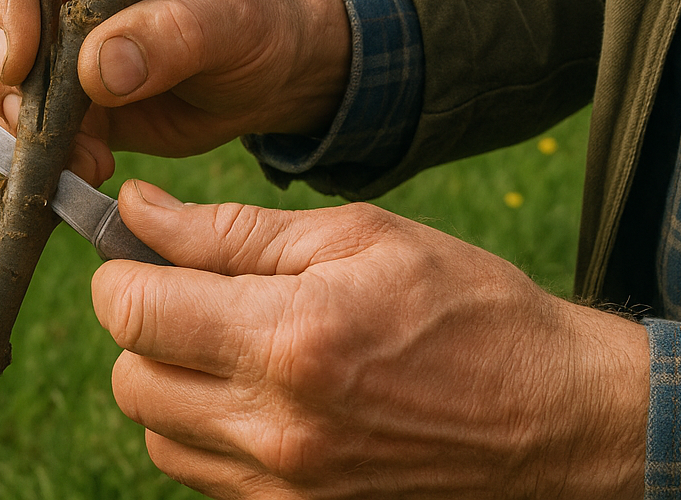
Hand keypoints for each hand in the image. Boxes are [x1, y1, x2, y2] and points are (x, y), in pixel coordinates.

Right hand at [0, 0, 351, 184]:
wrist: (262, 77)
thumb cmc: (253, 23)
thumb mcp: (232, 19)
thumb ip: (171, 34)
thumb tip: (97, 67)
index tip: (20, 62)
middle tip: (36, 122)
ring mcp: (36, 33)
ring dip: (6, 117)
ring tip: (83, 154)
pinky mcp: (40, 91)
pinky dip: (23, 147)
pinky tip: (83, 165)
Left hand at [92, 181, 648, 498]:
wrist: (559, 418)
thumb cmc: (465, 307)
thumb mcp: (356, 237)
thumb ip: (229, 229)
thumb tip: (136, 209)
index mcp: (290, 339)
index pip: (132, 314)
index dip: (121, 276)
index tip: (145, 258)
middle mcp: (278, 429)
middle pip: (131, 380)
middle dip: (146, 331)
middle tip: (198, 300)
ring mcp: (288, 490)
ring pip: (158, 438)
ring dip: (175, 387)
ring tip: (239, 350)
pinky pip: (205, 479)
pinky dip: (211, 436)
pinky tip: (265, 398)